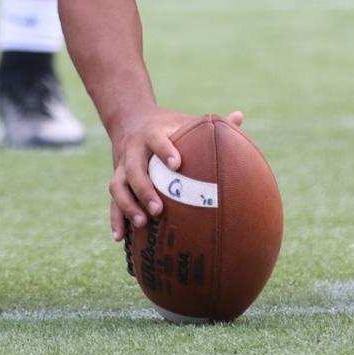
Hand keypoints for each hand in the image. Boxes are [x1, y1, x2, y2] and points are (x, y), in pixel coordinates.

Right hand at [108, 107, 244, 240]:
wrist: (131, 119)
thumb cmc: (166, 125)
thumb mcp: (183, 120)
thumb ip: (208, 124)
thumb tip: (240, 116)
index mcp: (152, 132)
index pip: (156, 139)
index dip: (165, 150)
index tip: (177, 164)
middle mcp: (134, 149)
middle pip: (134, 168)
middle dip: (144, 188)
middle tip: (158, 209)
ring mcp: (122, 166)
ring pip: (118, 186)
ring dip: (128, 205)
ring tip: (142, 224)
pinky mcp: (118, 179)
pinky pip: (113, 200)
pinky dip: (115, 219)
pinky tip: (120, 238)